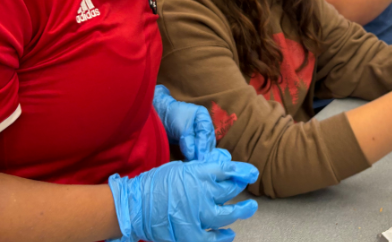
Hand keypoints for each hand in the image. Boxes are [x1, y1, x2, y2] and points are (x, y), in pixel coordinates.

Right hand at [108, 150, 259, 241]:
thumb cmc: (154, 185)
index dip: (243, 172)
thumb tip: (223, 165)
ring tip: (246, 211)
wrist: (131, 205)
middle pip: (230, 192)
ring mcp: (194, 214)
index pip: (227, 170)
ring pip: (225, 216)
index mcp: (197, 174)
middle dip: (240, 191)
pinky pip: (209, 239)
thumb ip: (202, 170)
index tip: (252, 174)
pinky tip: (227, 236)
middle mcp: (200, 193)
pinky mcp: (186, 232)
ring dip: (239, 214)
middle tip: (249, 198)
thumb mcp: (179, 169)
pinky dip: (220, 239)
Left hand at [152, 85, 215, 161]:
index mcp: (203, 116)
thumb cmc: (169, 118)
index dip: (204, 144)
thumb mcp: (180, 128)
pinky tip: (195, 160)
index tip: (201, 156)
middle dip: (204, 150)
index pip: (206, 131)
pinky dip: (196, 154)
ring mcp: (199, 132)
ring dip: (201, 153)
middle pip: (207, 139)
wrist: (158, 117)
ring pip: (204, 144)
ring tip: (199, 162)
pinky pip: (197, 147)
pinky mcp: (193, 139)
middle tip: (201, 161)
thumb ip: (188, 141)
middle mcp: (204, 124)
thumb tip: (193, 156)